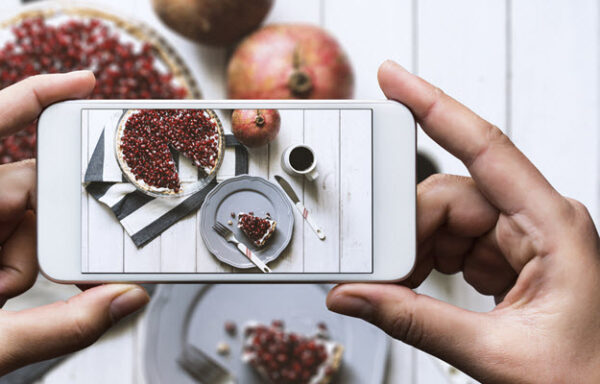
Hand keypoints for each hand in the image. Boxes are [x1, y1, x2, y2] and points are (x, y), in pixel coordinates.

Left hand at [0, 72, 148, 382]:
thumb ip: (66, 324)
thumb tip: (121, 298)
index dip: (33, 95)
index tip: (81, 85)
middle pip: (22, 185)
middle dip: (44, 230)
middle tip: (53, 267)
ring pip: (22, 219)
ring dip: (29, 261)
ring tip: (3, 300)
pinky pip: (11, 242)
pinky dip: (21, 269)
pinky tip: (0, 300)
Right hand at [327, 61, 599, 382]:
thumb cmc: (587, 376)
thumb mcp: (495, 353)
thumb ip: (416, 321)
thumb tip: (356, 296)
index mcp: (553, 225)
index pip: (485, 147)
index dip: (434, 106)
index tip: (394, 80)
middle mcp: (539, 221)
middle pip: (451, 194)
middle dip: (408, 229)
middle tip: (382, 270)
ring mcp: (524, 239)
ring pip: (446, 219)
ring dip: (415, 251)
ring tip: (402, 288)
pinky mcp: (511, 259)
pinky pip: (454, 242)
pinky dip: (427, 262)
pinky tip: (421, 287)